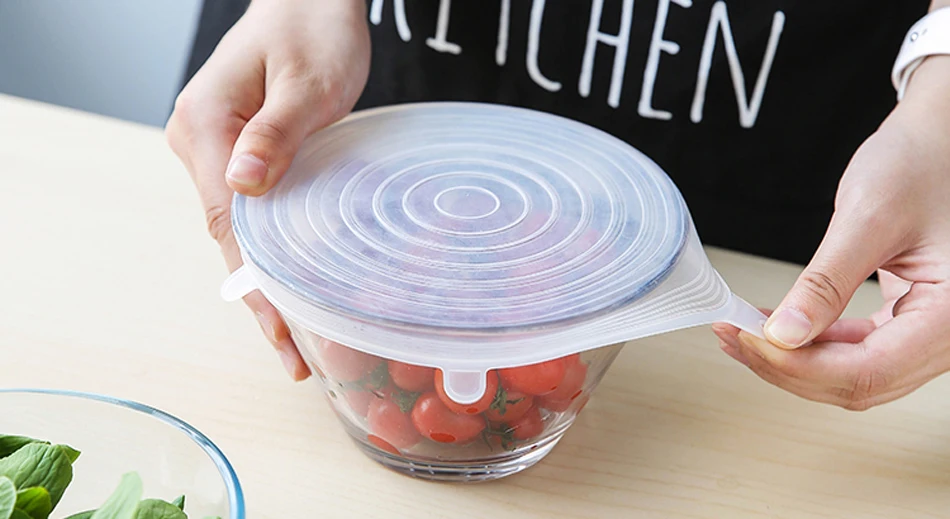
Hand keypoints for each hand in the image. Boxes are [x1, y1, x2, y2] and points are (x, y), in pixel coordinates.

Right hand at [165, 0, 370, 379]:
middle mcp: (198, 141)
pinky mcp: (238, 152)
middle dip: (261, 297)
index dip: (254, 283)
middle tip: (297, 355)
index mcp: (204, 124)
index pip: (226, 222)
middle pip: (228, 236)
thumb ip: (275, 133)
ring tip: (298, 338)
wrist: (311, 1)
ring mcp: (215, 149)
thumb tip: (244, 188)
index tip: (281, 331)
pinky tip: (291, 284)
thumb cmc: (312, 30)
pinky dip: (272, 251)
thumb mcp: (305, 82)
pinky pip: (251, 212)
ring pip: (238, 230)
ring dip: (267, 281)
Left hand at [714, 56, 949, 409]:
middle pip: (859, 383)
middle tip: (733, 336)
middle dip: (788, 367)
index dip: (800, 365)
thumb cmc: (922, 163)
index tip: (749, 339)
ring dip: (793, 360)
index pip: (868, 371)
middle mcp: (948, 334)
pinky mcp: (905, 320)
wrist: (940, 141)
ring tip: (739, 332)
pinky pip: (855, 350)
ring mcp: (928, 332)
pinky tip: (770, 328)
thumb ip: (825, 282)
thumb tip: (783, 335)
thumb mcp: (868, 218)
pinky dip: (810, 343)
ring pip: (853, 373)